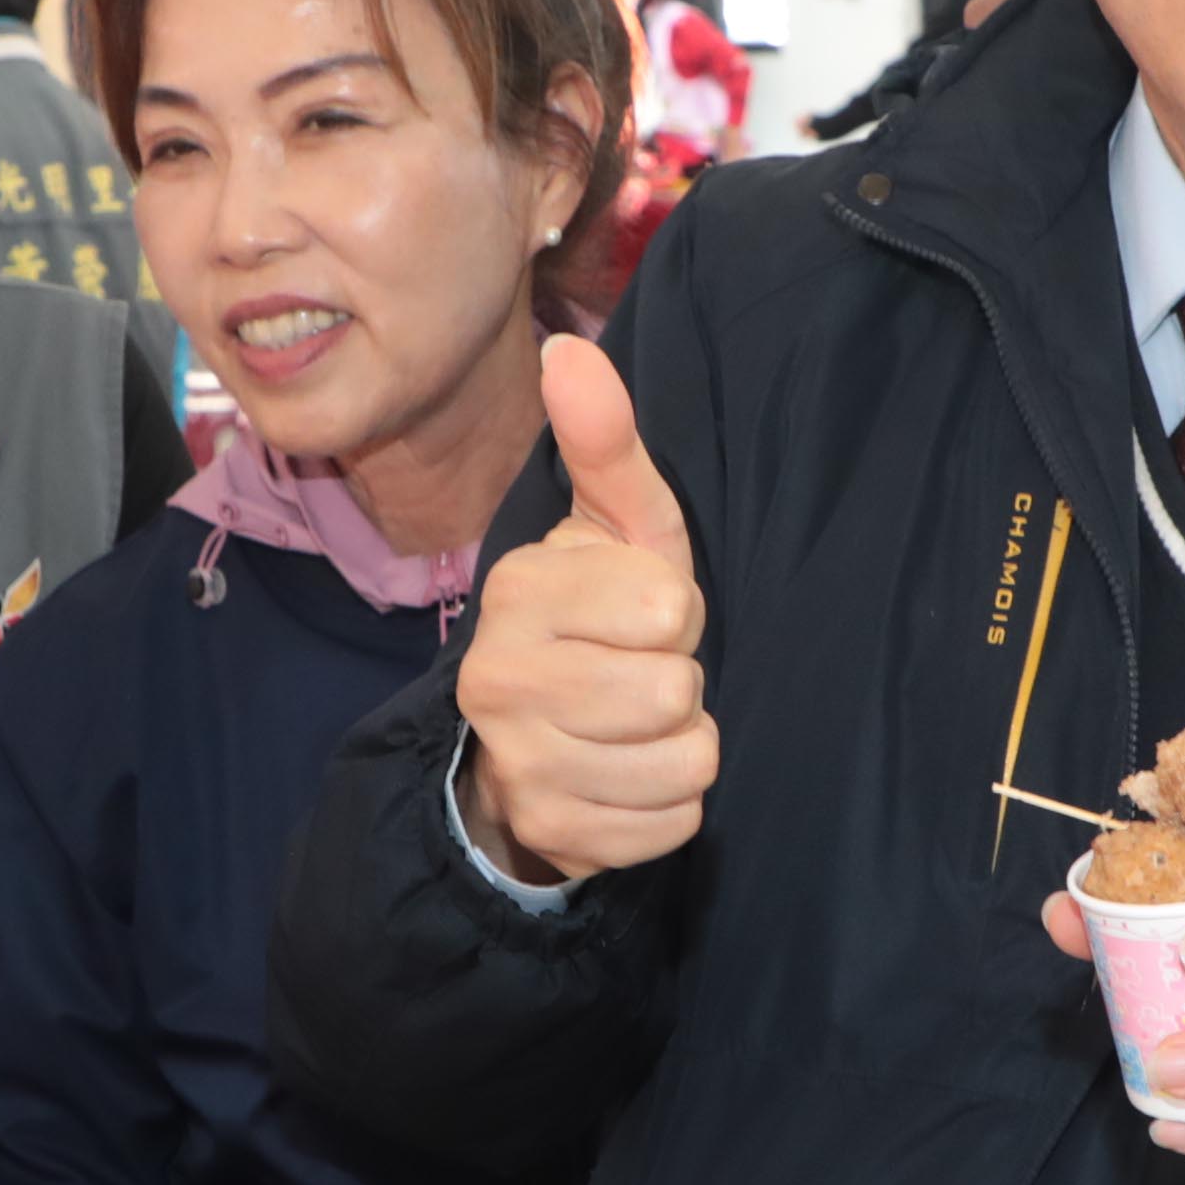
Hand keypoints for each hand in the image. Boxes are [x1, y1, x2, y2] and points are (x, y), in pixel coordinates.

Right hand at [461, 335, 709, 883]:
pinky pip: (676, 824)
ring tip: (636, 724)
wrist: (538, 735)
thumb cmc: (600, 614)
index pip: (667, 611)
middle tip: (637, 671)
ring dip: (683, 745)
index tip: (638, 615)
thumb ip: (606, 443)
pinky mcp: (553, 833)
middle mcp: (499, 681)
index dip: (675, 612)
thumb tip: (569, 351)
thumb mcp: (616, 526)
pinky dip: (671, 805)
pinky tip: (629, 776)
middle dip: (680, 681)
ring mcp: (521, 765)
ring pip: (685, 764)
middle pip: (675, 694)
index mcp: (519, 592)